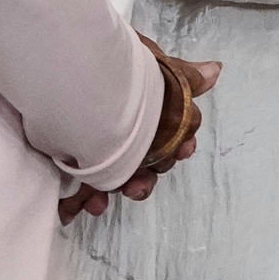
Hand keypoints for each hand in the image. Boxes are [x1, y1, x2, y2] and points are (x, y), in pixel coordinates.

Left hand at [63, 46, 218, 219]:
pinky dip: (77, 201)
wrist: (64, 72)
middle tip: (135, 188)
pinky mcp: (71, 159)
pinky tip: (70, 210)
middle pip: (143, 163)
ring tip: (98, 204)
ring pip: (114, 178)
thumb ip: (183, 78)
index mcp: (149, 116)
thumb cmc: (114, 70)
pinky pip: (79, 187)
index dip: (178, 147)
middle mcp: (127, 132)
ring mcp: (99, 146)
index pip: (170, 136)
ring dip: (110, 193)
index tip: (181, 152)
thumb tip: (215, 70)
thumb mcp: (152, 69)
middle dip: (143, 180)